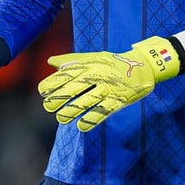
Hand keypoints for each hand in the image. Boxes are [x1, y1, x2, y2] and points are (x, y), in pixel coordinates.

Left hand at [39, 36, 180, 130]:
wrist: (143, 66)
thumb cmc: (113, 62)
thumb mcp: (92, 57)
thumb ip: (71, 61)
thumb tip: (50, 61)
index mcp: (90, 65)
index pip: (69, 73)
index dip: (54, 82)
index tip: (42, 91)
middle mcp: (98, 75)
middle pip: (76, 88)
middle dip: (60, 98)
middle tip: (48, 107)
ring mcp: (109, 88)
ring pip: (88, 100)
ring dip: (73, 111)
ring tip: (61, 118)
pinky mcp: (119, 100)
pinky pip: (104, 111)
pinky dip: (92, 119)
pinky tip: (81, 126)